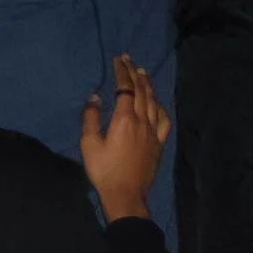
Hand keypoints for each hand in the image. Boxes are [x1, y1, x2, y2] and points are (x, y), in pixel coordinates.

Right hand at [79, 54, 169, 221]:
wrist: (126, 193)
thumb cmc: (103, 169)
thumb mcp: (89, 144)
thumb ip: (91, 117)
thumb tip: (95, 96)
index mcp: (124, 120)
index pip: (125, 89)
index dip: (122, 73)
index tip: (118, 60)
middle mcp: (142, 121)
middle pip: (141, 91)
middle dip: (134, 73)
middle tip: (129, 59)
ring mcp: (153, 131)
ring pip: (154, 102)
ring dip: (148, 85)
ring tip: (143, 73)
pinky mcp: (159, 142)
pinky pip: (164, 118)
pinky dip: (160, 105)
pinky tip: (157, 102)